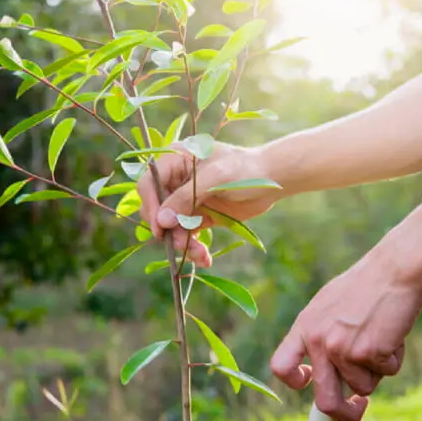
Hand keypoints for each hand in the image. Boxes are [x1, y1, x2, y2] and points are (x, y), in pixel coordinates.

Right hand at [137, 141, 285, 266]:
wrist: (272, 180)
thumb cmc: (244, 170)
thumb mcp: (215, 178)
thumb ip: (186, 198)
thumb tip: (161, 221)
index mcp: (175, 161)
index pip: (149, 184)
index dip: (151, 206)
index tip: (160, 228)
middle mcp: (176, 181)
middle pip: (157, 210)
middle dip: (168, 230)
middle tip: (181, 245)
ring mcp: (187, 200)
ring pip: (172, 227)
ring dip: (182, 243)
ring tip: (199, 255)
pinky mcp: (198, 216)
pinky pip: (187, 235)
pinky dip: (194, 248)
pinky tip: (204, 259)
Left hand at [269, 251, 421, 420]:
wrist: (395, 269)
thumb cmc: (367, 286)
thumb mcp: (329, 306)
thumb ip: (322, 336)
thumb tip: (324, 374)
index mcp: (304, 328)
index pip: (281, 367)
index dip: (294, 382)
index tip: (310, 383)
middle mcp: (319, 342)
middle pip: (324, 400)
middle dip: (343, 414)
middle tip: (357, 409)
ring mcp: (343, 349)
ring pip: (364, 386)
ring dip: (378, 370)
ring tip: (383, 336)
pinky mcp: (370, 353)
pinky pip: (387, 373)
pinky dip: (394, 359)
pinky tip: (394, 333)